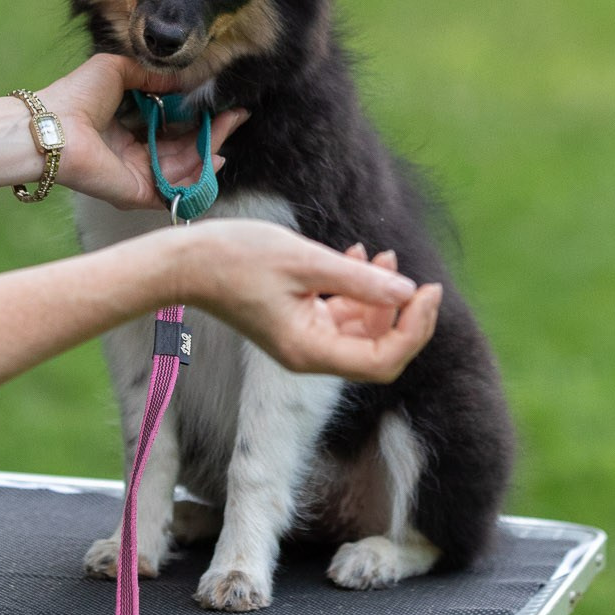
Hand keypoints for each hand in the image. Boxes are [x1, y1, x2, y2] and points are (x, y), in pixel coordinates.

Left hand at [42, 53, 247, 211]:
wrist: (53, 124)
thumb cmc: (75, 95)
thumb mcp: (118, 70)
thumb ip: (152, 75)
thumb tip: (184, 77)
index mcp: (127, 131)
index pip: (171, 130)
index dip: (197, 119)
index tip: (221, 104)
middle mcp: (134, 156)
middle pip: (183, 149)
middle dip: (212, 132)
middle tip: (236, 114)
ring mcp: (137, 176)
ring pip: (184, 168)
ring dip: (211, 148)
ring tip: (229, 125)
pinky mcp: (136, 193)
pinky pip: (175, 189)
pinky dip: (198, 176)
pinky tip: (216, 156)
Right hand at [178, 223, 442, 383]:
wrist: (186, 261)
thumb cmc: (237, 257)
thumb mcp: (306, 262)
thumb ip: (359, 280)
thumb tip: (409, 292)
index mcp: (309, 351)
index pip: (382, 360)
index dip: (414, 330)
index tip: (428, 290)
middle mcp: (309, 353)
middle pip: (376, 349)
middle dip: (402, 314)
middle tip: (420, 278)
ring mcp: (302, 337)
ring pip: (360, 329)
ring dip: (380, 296)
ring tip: (384, 254)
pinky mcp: (295, 319)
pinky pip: (339, 313)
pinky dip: (355, 288)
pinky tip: (358, 254)